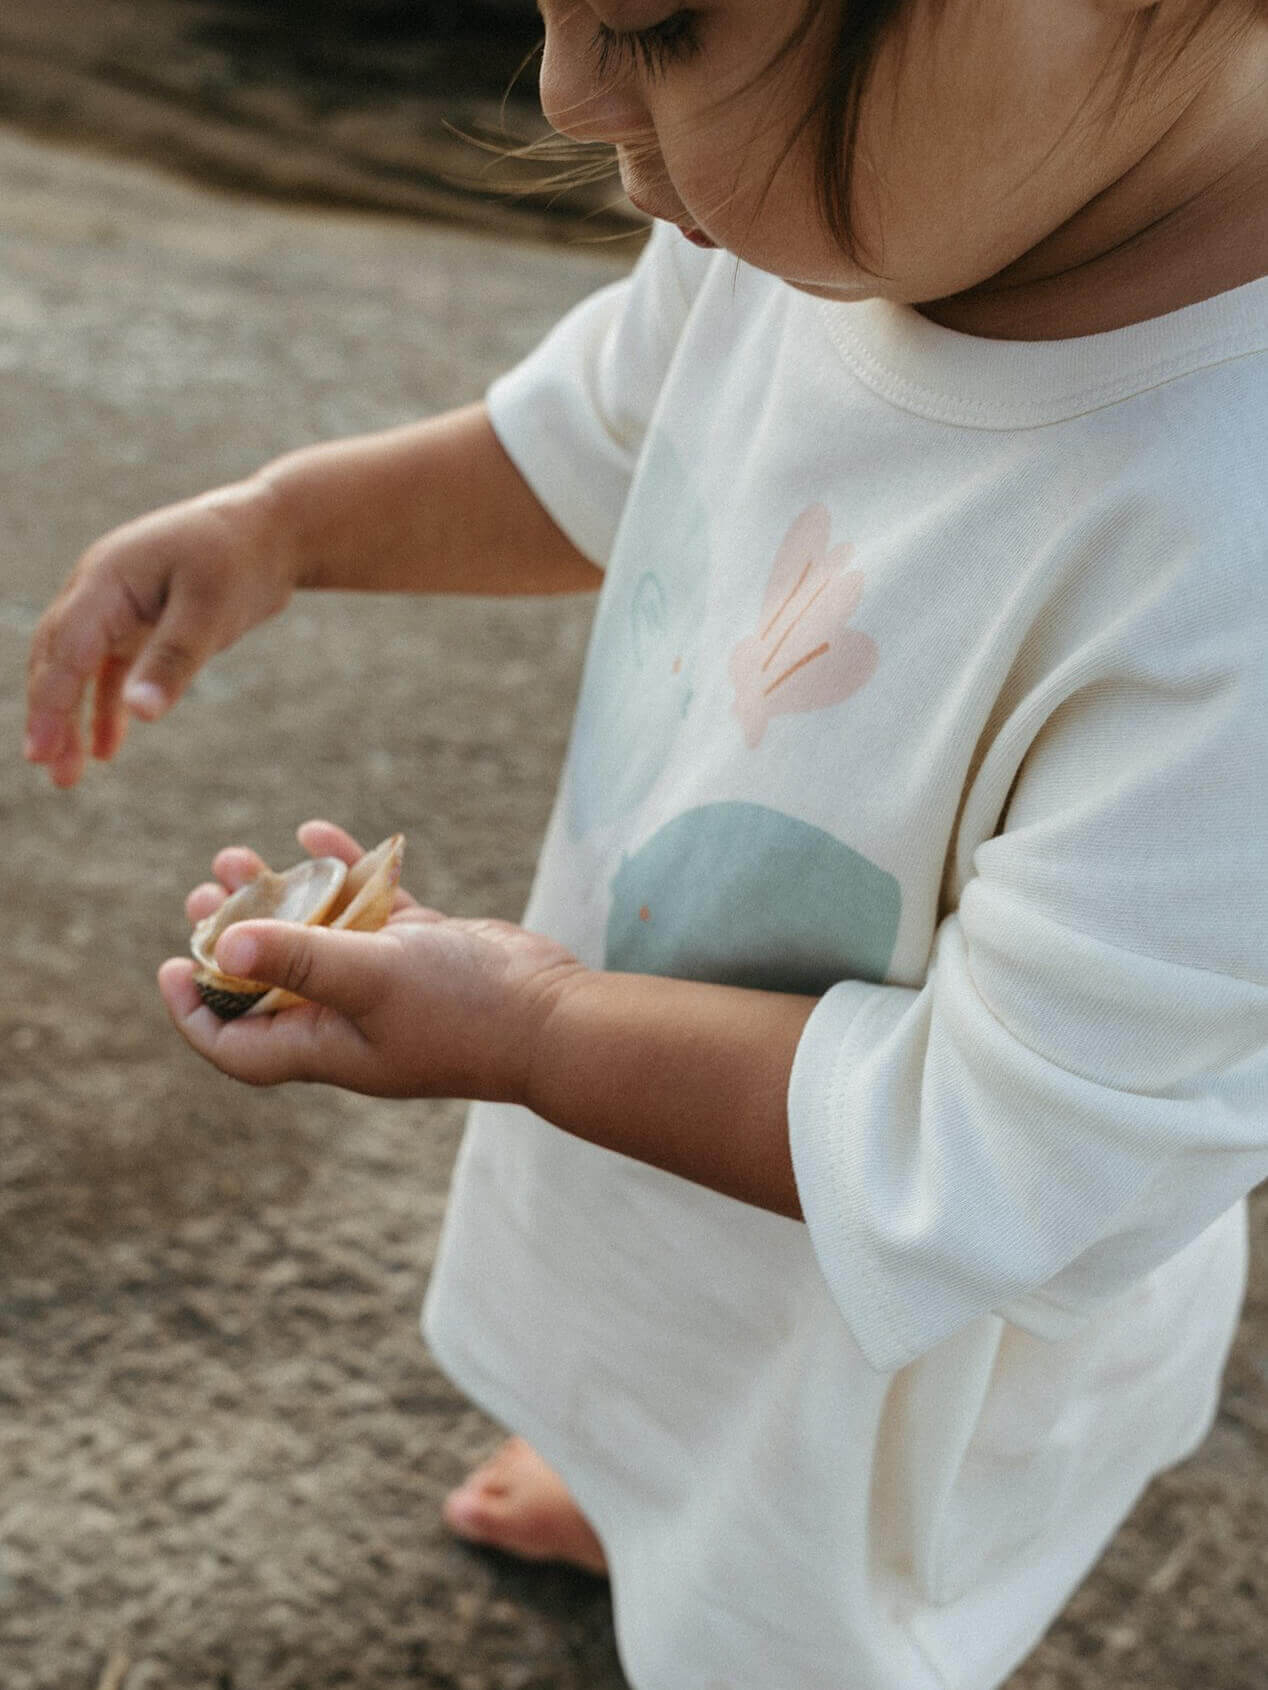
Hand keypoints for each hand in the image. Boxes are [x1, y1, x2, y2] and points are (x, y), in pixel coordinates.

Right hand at [25, 474, 296, 786]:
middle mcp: (99, 589)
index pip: (65, 647)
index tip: (40, 752)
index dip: (50, 701)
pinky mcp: (139, 621)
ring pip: (80, 667)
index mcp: (106, 577)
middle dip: (51, 714)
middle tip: (49, 769)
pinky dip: (107, 705)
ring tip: (68, 775)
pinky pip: (112, 668)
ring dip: (72, 717)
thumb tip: (141, 714)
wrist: (273, 529)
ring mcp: (116, 605)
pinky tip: (107, 749)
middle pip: (58, 657)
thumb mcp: (211, 610)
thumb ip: (174, 660)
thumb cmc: (240, 561)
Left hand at [159, 820, 586, 1101]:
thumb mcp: (371, 978)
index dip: (196, 1012)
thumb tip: (220, 949)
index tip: (171, 966)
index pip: (238, 1043)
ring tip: (237, 856)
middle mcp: (348, 1018)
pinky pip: (370, 908)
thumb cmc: (463, 1010)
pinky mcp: (424, 949)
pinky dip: (344, 873)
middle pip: (268, 981)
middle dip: (229, 939)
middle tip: (202, 894)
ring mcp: (388, 982)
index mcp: (325, 1044)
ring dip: (278, 898)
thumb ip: (298, 959)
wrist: (554, 1016)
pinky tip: (317, 833)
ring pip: (315, 936)